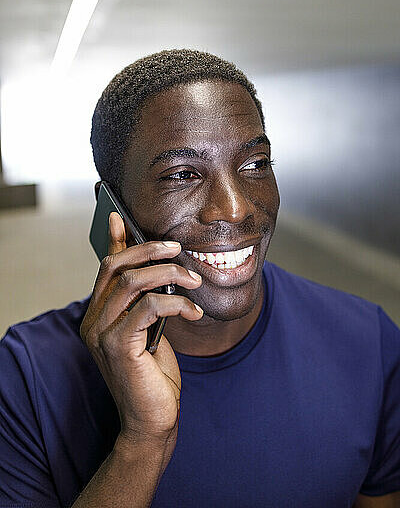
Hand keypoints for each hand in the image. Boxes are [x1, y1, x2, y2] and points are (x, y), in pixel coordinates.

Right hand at [80, 212, 202, 445]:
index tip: (120, 217)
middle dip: (148, 250)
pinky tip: (193, 311)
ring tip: (194, 281)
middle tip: (177, 248)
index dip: (114, 240)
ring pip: (132, 282)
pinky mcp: (118, 346)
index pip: (105, 267)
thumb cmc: (153, 373)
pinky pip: (148, 307)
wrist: (153, 418)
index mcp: (98, 313)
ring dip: (168, 274)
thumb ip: (146, 300)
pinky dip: (176, 303)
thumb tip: (155, 269)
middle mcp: (93, 320)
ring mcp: (101, 333)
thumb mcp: (150, 328)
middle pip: (116, 267)